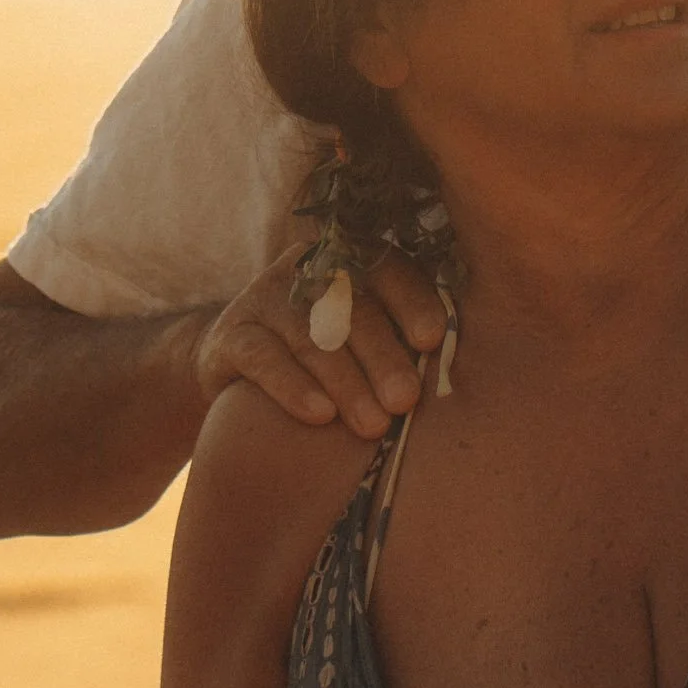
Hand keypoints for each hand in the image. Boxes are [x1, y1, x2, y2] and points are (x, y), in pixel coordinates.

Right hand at [191, 244, 443, 439]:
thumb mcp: (367, 343)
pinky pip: (262, 358)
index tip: (433, 340)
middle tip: (406, 400)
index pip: (389, 271)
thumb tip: (459, 369)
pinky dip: (293, 387)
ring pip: (310, 336)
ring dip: (346, 382)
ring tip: (373, 425)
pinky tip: (320, 415)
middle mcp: (306, 271)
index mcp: (352, 262)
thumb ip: (406, 341)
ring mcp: (263, 299)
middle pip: (351, 308)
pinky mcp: (228, 336)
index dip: (412, 302)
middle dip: (383, 356)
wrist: (242, 375)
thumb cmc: (332, 361)